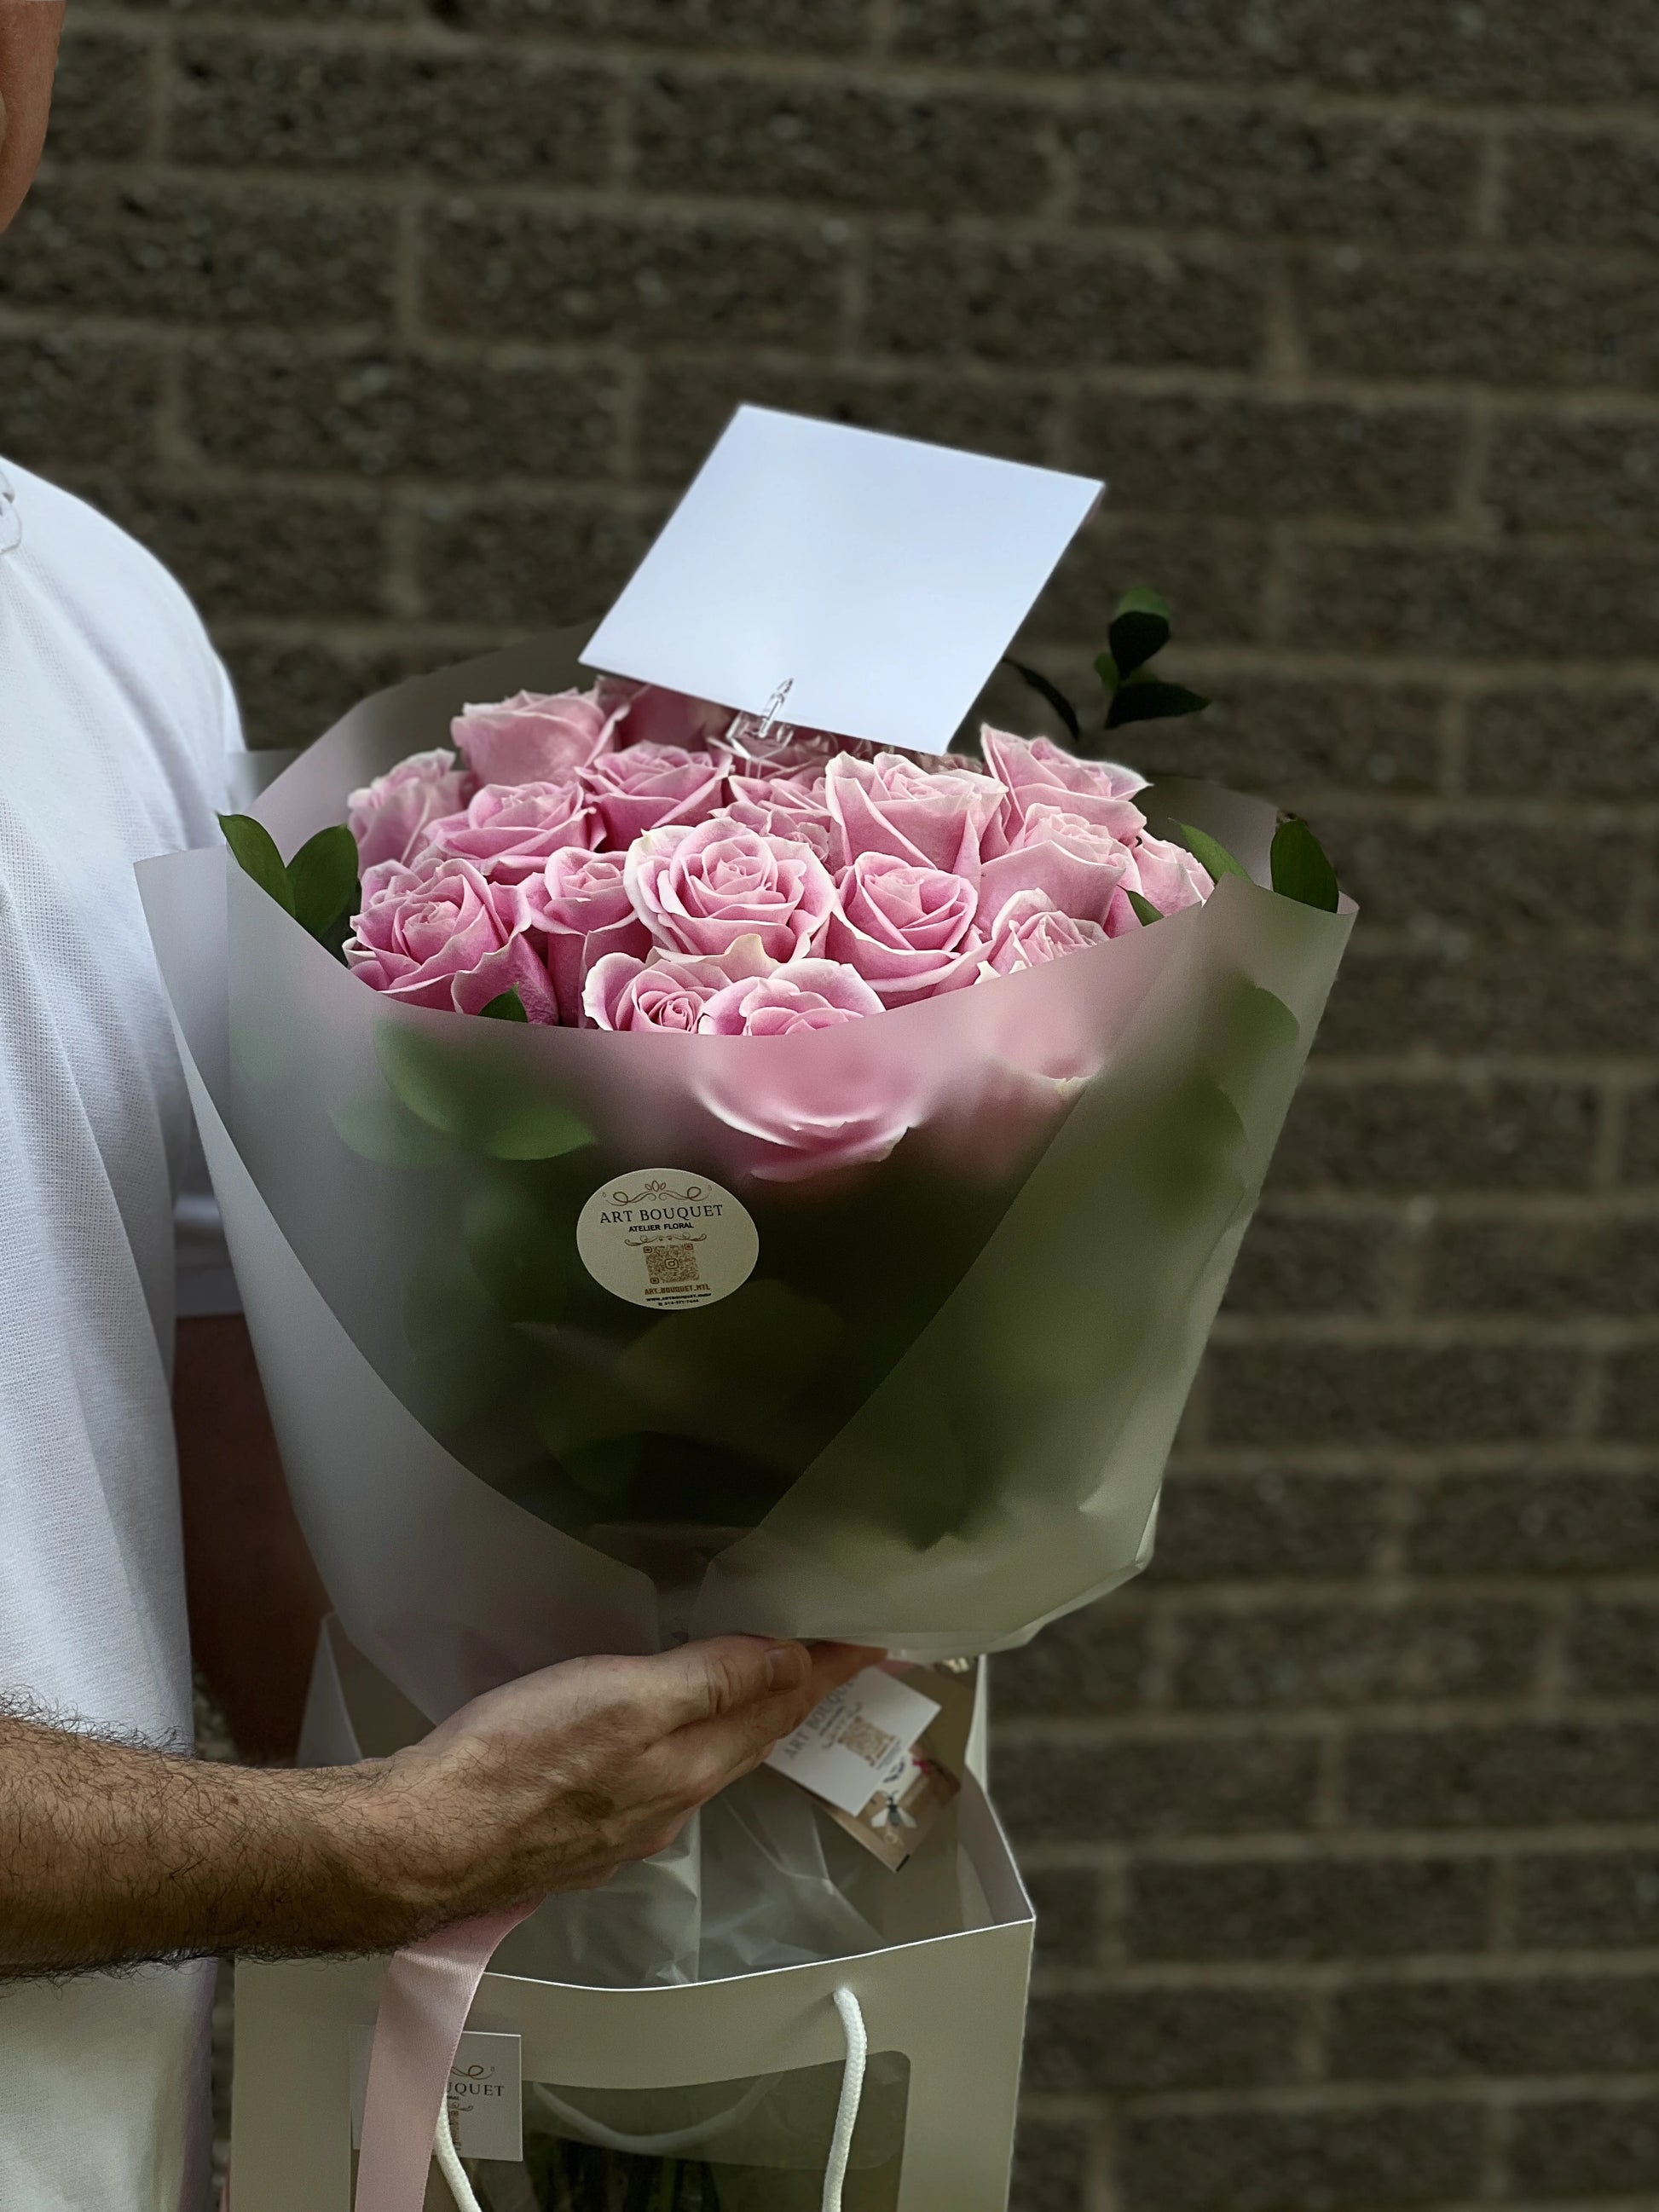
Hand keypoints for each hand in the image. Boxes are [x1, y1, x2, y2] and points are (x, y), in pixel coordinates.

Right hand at [364, 1637, 878, 1928]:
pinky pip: (657, 1775)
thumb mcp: (627, 1698)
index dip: (829, 1668)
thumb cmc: (521, 1759)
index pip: (782, 1708)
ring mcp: (622, 1824)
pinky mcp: (576, 1828)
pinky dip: (685, 1738)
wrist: (421, 1842)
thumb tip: (796, 1661)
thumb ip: (712, 1681)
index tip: (877, 1639)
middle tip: (834, 1654)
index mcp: (692, 1767)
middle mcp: (670, 1804)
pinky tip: (664, 1726)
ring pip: (705, 1759)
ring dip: (743, 1715)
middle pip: (751, 1737)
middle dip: (796, 1693)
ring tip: (764, 1678)